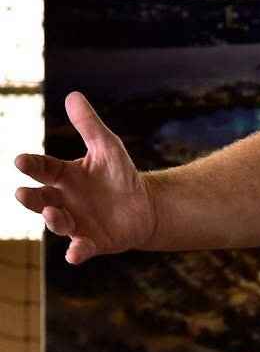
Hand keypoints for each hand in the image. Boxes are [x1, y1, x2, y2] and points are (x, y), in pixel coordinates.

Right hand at [13, 91, 158, 263]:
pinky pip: (81, 248)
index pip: (44, 169)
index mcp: (64, 177)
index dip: (32, 165)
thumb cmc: (121, 175)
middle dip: (31, 197)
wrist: (146, 205)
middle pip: (40, 199)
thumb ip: (89, 125)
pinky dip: (76, 252)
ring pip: (57, 223)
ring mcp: (76, 222)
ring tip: (53, 212)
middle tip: (22, 193)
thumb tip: (74, 95)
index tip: (21, 160)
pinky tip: (74, 255)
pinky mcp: (92, 241)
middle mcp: (63, 200)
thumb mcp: (108, 147)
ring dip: (53, 219)